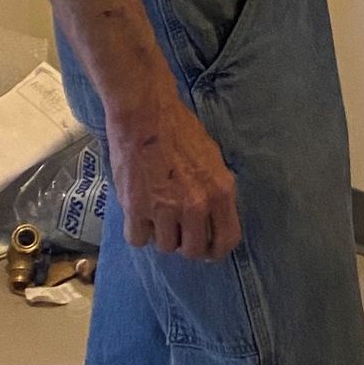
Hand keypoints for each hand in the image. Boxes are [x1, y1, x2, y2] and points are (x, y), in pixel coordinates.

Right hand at [108, 93, 241, 260]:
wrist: (145, 114)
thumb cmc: (179, 129)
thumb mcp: (212, 157)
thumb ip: (215, 189)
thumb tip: (214, 216)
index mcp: (220, 191)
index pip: (227, 240)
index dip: (217, 250)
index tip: (208, 250)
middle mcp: (196, 205)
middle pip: (193, 250)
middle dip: (186, 243)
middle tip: (178, 229)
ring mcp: (165, 210)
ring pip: (166, 246)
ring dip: (161, 234)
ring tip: (157, 212)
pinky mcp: (136, 209)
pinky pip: (138, 239)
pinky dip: (138, 230)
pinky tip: (139, 212)